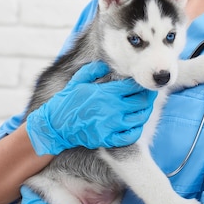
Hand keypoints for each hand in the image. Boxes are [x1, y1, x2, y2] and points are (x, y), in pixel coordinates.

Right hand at [26, 61, 156, 155]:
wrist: (55, 126)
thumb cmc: (67, 101)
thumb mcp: (78, 80)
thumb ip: (94, 70)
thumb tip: (106, 64)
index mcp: (106, 93)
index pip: (133, 86)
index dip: (141, 84)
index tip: (143, 84)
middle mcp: (112, 109)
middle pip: (140, 102)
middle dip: (147, 98)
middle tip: (149, 96)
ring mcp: (111, 125)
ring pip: (139, 119)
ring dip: (144, 113)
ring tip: (144, 108)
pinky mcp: (108, 139)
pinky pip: (130, 136)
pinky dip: (136, 130)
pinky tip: (135, 125)